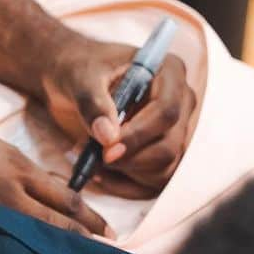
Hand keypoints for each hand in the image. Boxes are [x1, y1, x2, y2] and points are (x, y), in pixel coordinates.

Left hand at [41, 35, 195, 196]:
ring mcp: (175, 129)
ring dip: (127, 173)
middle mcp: (180, 101)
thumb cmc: (81, 68)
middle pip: (170, 145)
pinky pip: (153, 181)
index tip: (107, 151)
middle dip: (132, 159)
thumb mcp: (80, 79)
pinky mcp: (162, 151)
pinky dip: (126, 185)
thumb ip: (93, 104)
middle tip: (95, 159)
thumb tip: (108, 136)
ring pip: (164, 167)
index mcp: (169, 72)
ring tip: (91, 160)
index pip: (167, 111)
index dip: (139, 135)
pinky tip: (99, 173)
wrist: (73, 77)